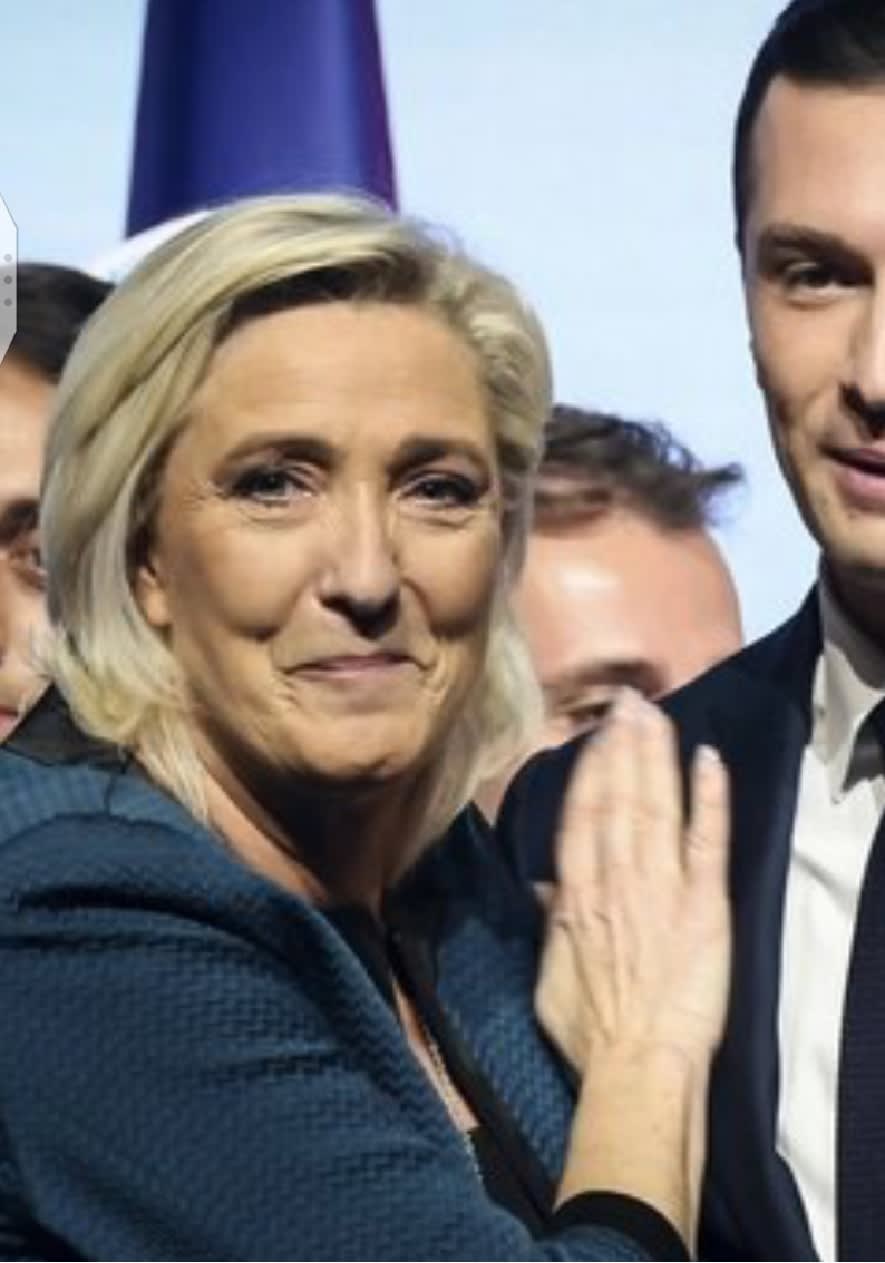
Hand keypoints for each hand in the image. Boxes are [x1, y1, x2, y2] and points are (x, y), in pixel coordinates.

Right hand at [535, 689, 730, 1075]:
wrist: (640, 1066)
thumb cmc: (590, 1030)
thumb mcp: (548, 976)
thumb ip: (551, 925)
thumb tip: (547, 888)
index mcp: (576, 895)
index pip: (581, 816)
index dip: (589, 770)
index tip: (596, 734)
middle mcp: (615, 880)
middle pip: (616, 799)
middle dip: (621, 746)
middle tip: (627, 702)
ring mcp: (660, 888)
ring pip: (654, 808)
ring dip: (653, 757)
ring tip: (653, 714)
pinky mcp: (704, 905)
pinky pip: (705, 842)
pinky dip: (707, 799)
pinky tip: (707, 760)